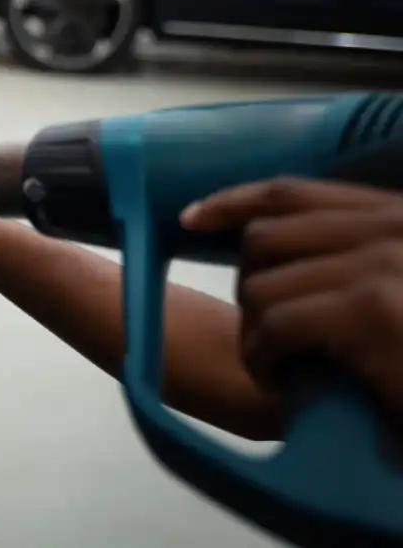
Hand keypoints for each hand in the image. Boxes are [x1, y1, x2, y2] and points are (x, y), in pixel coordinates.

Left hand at [181, 177, 402, 417]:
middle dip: (249, 289)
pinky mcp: (372, 310)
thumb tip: (288, 265)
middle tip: (266, 339)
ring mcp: (383, 263)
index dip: (232, 201)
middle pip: (264, 239)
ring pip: (261, 284)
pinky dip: (264, 358)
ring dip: (254, 334)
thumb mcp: (399, 288)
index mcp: (400, 216)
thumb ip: (362, 262)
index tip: (191, 219)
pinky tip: (283, 383)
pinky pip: (274, 324)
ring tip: (279, 368)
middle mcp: (392, 227)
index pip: (292, 191)